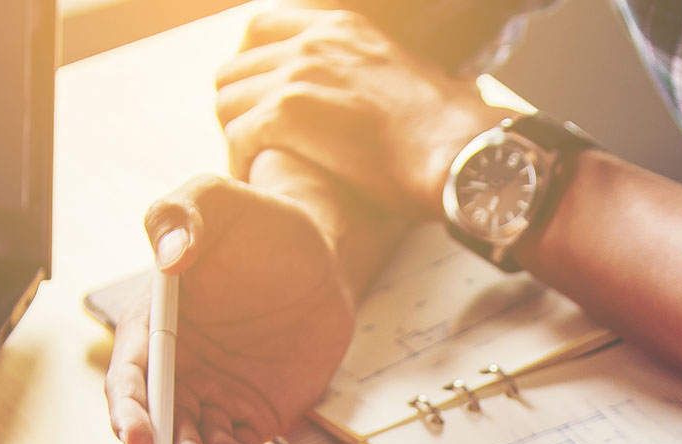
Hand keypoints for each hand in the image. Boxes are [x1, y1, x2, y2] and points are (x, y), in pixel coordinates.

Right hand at [105, 175, 357, 443]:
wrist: (319, 251)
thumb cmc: (254, 223)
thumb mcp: (214, 200)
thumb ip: (180, 215)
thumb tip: (170, 256)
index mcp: (153, 327)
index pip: (130, 378)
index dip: (129, 411)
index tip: (140, 437)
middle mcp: (179, 370)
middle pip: (164, 427)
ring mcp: (217, 394)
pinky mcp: (258, 411)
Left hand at [214, 8, 503, 215]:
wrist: (455, 150)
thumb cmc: (446, 129)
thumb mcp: (407, 71)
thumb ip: (376, 70)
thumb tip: (388, 91)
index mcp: (340, 27)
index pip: (261, 26)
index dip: (249, 64)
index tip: (257, 96)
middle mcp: (312, 43)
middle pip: (235, 66)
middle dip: (237, 106)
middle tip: (252, 141)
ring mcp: (296, 76)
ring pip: (227, 101)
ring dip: (233, 134)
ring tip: (251, 163)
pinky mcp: (286, 115)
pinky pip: (237, 137)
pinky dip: (239, 161)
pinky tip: (253, 179)